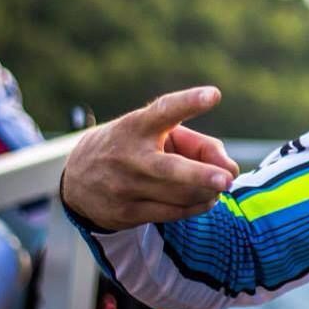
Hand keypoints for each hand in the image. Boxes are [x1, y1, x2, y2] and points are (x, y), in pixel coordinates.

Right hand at [59, 86, 239, 230]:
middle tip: (227, 178)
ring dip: (208, 192)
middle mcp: (130, 156)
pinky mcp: (126, 213)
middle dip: (200, 174)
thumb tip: (230, 169)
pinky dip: (197, 206)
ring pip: (180, 195)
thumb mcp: (155, 132)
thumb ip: (197, 143)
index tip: (213, 95)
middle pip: (170, 169)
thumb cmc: (133, 147)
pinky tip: (208, 199)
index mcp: (137, 126)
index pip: (164, 111)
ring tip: (218, 185)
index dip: (189, 103)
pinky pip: (173, 213)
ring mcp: (126, 187)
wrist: (78, 180)